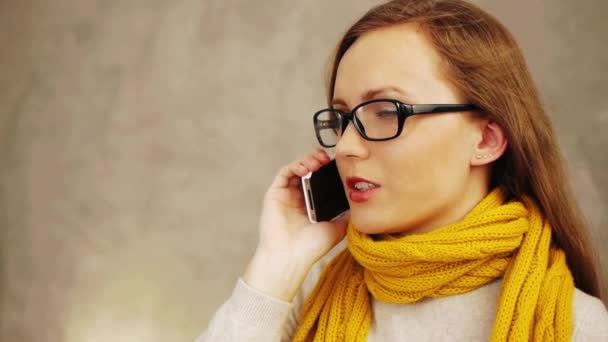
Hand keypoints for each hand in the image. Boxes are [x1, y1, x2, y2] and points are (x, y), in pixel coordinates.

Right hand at [243, 149, 349, 300]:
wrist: (291, 258)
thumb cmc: (311, 247)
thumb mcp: (337, 228)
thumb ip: (347, 214)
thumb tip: (360, 202)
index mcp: (312, 204)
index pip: (320, 180)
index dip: (329, 170)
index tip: (340, 165)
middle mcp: (299, 197)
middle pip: (309, 170)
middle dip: (319, 160)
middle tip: (328, 160)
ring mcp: (286, 194)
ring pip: (297, 168)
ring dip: (308, 160)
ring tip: (319, 161)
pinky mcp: (275, 193)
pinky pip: (285, 172)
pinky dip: (296, 165)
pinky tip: (307, 167)